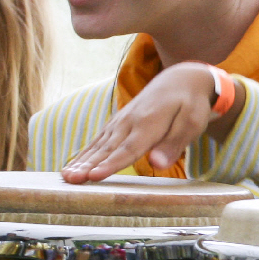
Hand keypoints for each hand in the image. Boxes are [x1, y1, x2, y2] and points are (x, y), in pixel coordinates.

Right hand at [62, 62, 239, 182]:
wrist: (179, 79)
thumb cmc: (190, 104)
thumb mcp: (192, 122)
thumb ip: (174, 143)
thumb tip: (157, 164)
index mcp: (149, 122)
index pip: (128, 148)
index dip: (111, 164)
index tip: (94, 177)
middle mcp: (130, 121)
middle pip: (108, 148)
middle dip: (88, 165)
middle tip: (71, 180)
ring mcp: (121, 122)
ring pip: (99, 145)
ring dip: (81, 161)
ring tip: (66, 176)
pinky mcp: (117, 124)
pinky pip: (98, 141)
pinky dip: (84, 153)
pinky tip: (73, 166)